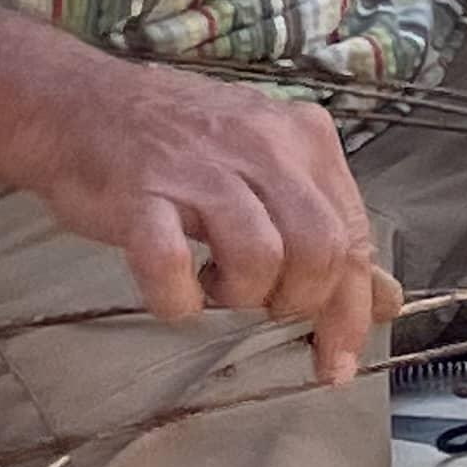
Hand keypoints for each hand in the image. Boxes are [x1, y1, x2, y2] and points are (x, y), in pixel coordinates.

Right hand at [24, 57, 399, 383]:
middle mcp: (263, 147)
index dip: (350, 311)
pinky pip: (169, 261)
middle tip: (262, 302)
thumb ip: (329, 228)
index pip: (355, 238)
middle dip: (298, 300)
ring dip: (243, 295)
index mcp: (305, 140)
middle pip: (322, 249)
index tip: (334, 362)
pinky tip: (175, 293)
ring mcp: (201, 169)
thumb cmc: (182, 146)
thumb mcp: (270, 170)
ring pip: (262, 256)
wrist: (81, 104)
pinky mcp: (141, 194)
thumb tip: (384, 299)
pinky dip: (176, 297)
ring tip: (217, 286)